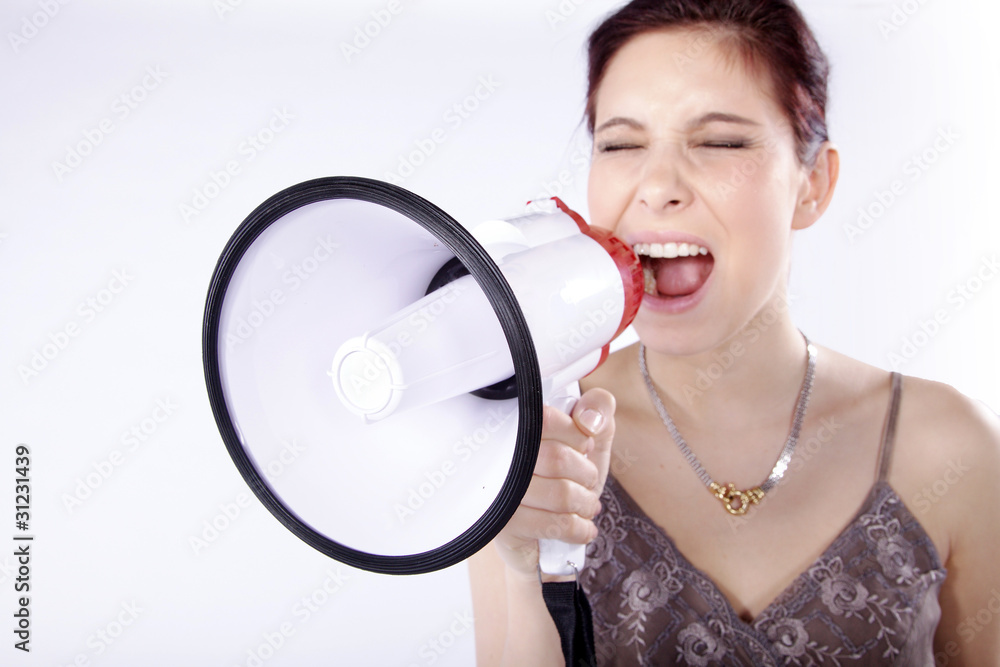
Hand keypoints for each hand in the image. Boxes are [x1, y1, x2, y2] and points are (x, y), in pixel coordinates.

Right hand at [493, 388, 615, 577]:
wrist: (547, 536)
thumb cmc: (569, 477)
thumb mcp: (592, 436)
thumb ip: (598, 408)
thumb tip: (588, 420)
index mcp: (516, 426)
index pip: (547, 420)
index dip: (577, 436)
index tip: (582, 447)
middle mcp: (499, 457)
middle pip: (557, 459)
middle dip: (586, 474)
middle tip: (587, 481)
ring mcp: (498, 492)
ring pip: (560, 494)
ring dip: (586, 504)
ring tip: (586, 506)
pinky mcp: (503, 525)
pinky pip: (554, 524)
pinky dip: (579, 528)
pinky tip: (582, 527)